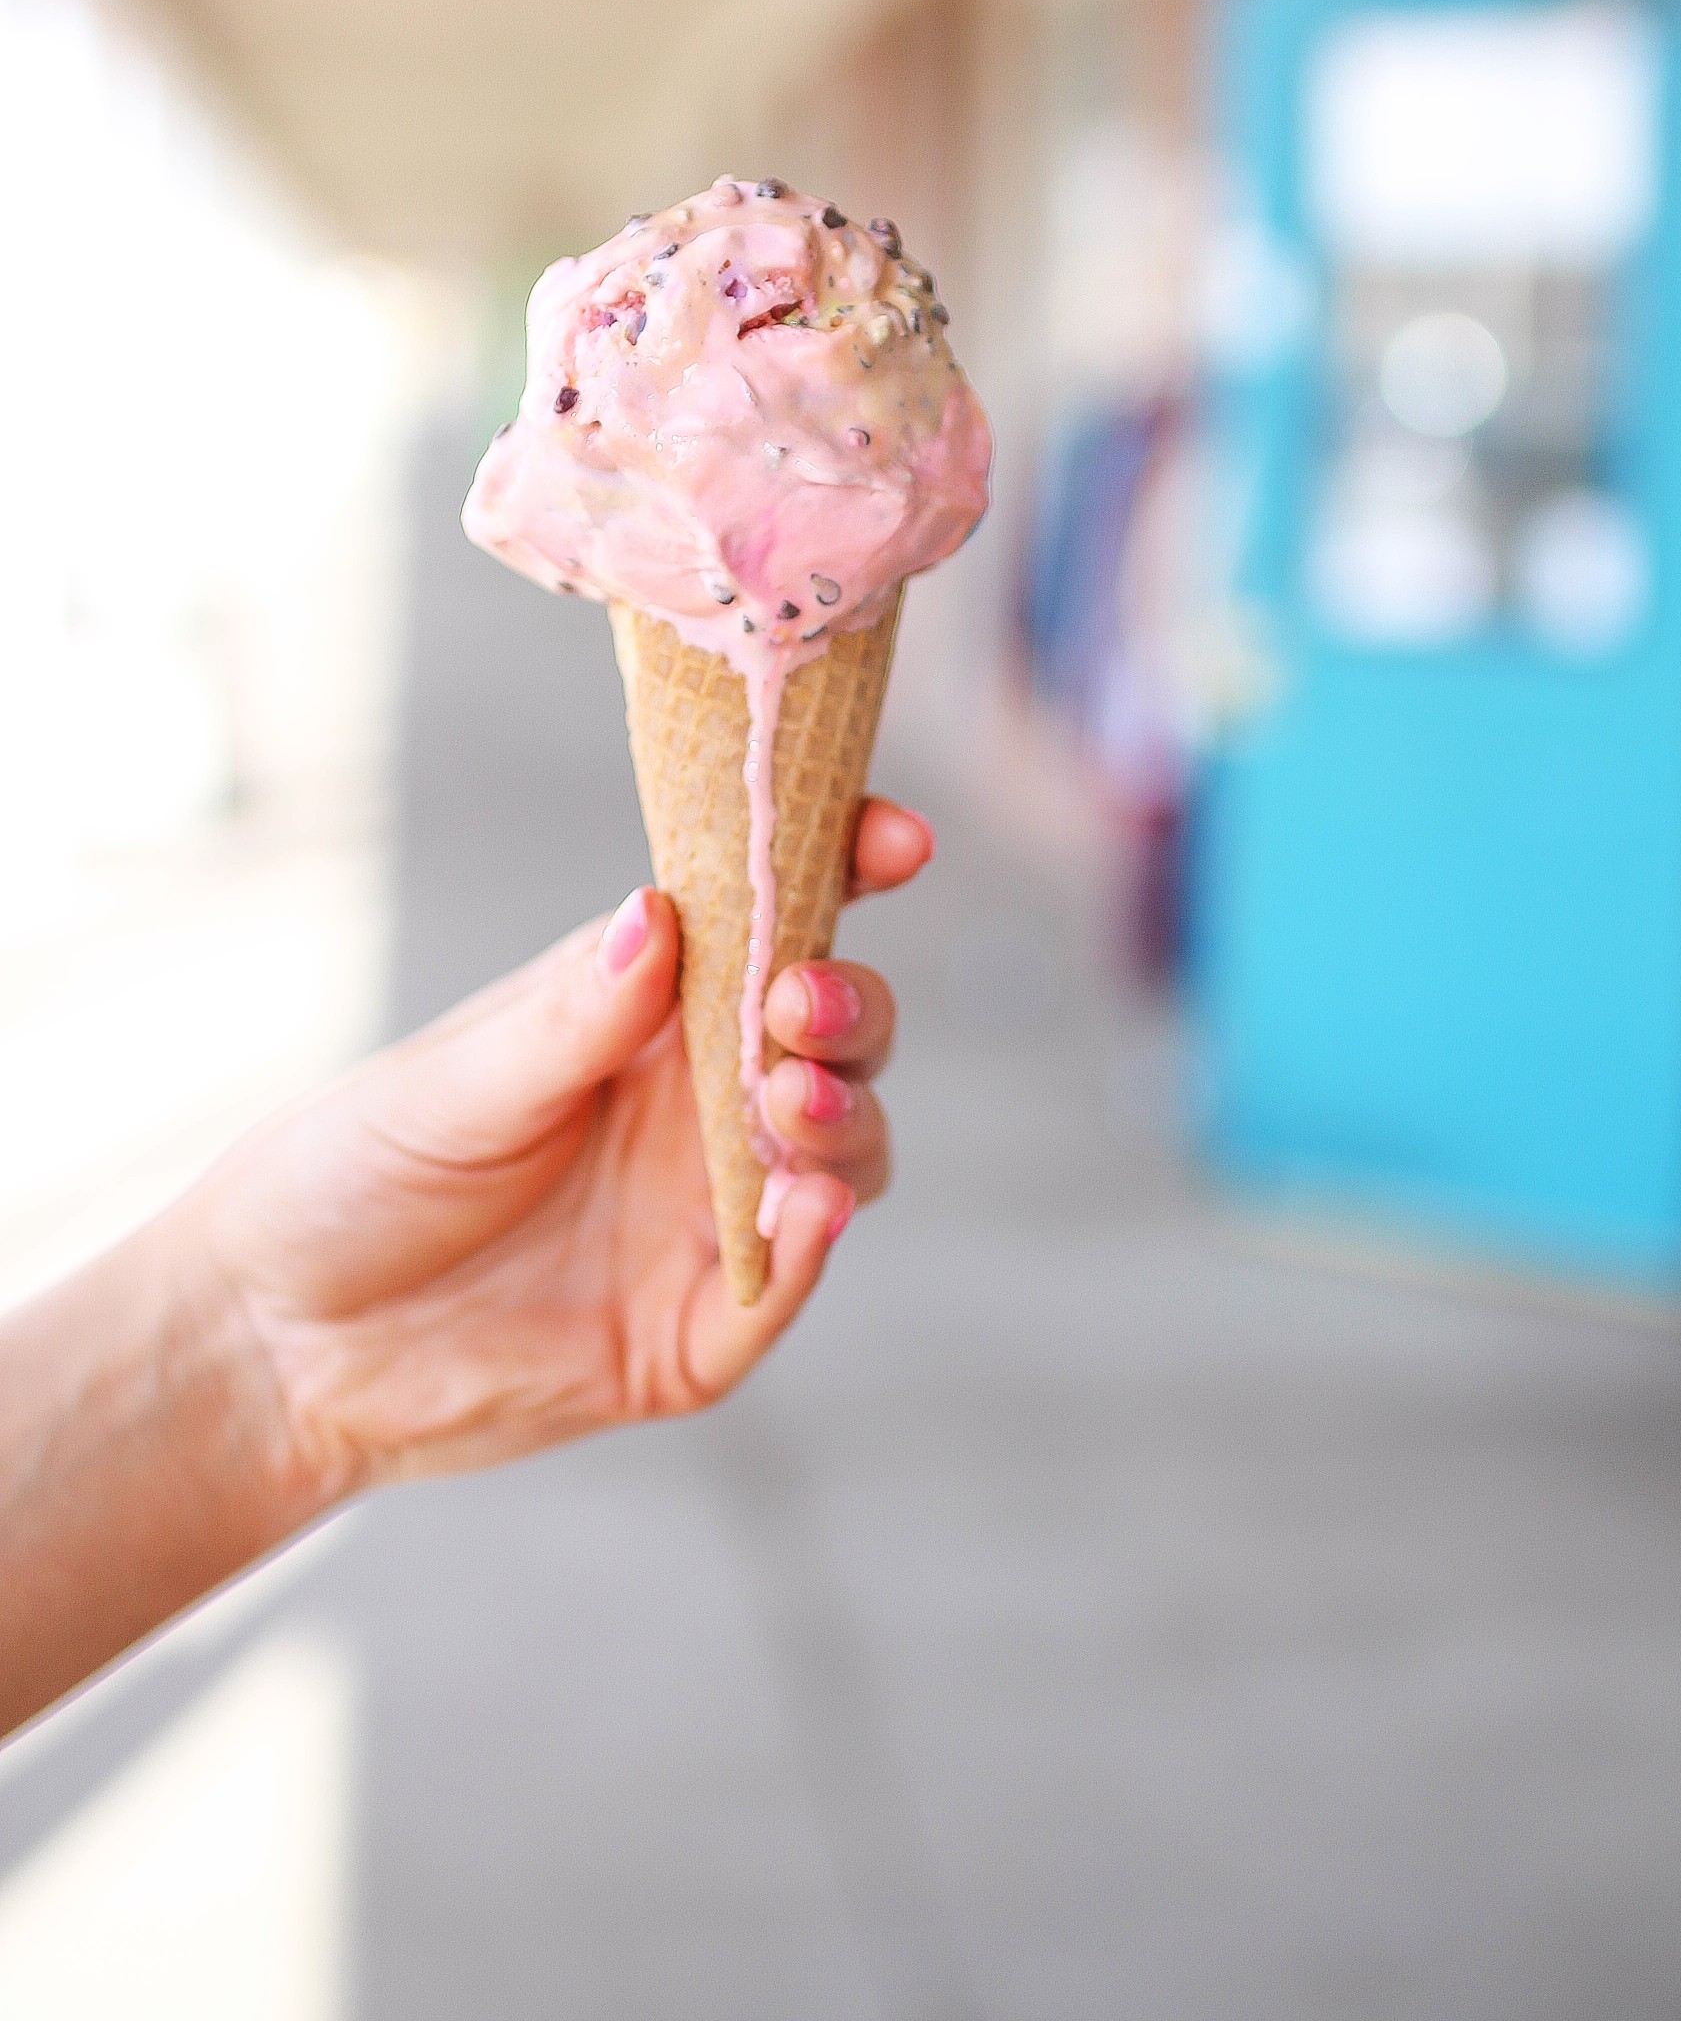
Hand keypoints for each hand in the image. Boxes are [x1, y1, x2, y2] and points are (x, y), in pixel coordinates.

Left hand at [193, 799, 931, 1505]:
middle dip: (848, 1009)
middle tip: (800, 1003)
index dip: (845, 868)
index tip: (893, 839)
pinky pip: (781, 1285)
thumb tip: (662, 912)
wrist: (283, 1344)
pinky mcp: (695, 1329)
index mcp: (645, 1012)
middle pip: (832, 1036)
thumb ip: (573, 1016)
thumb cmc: (355, 1176)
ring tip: (788, 1104)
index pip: (773, 920)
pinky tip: (805, 1210)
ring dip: (843, 1118)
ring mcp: (705, 1214)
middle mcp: (696, 1105)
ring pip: (843, 1151)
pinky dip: (810, 1246)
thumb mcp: (456, 1085)